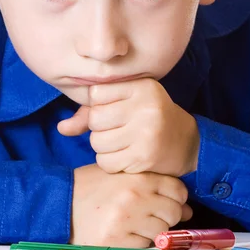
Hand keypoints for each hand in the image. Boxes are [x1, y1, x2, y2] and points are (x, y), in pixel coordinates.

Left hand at [58, 78, 199, 175]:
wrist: (188, 144)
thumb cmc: (151, 119)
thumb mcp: (129, 104)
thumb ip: (93, 111)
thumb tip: (61, 129)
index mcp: (142, 87)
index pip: (96, 94)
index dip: (100, 106)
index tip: (116, 111)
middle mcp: (145, 106)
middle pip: (95, 119)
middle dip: (101, 128)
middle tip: (119, 130)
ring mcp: (146, 132)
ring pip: (97, 142)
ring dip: (105, 148)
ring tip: (123, 144)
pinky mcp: (143, 156)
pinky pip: (106, 162)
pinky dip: (111, 163)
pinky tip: (127, 157)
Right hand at [71, 163, 192, 246]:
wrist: (58, 203)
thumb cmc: (89, 186)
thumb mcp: (118, 172)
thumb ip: (149, 181)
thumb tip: (183, 201)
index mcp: (137, 177)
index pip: (177, 189)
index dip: (177, 196)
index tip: (170, 200)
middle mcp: (135, 198)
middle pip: (174, 211)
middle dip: (169, 215)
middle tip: (155, 214)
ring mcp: (126, 221)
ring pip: (161, 231)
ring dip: (155, 230)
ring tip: (138, 223)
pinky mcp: (116, 242)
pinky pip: (144, 246)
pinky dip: (140, 242)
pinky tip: (126, 233)